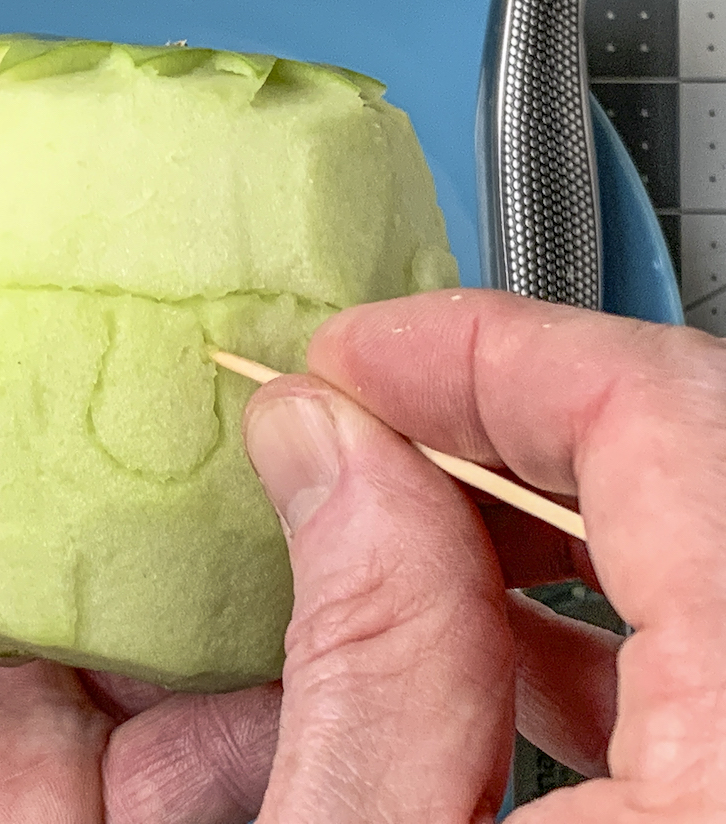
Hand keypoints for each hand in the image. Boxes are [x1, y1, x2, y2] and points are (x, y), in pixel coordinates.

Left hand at [0, 145, 279, 823]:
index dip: (85, 315)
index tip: (190, 263)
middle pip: (109, 488)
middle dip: (214, 435)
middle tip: (326, 378)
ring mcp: (10, 704)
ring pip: (179, 616)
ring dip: (271, 564)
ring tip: (369, 495)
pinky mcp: (56, 816)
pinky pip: (191, 763)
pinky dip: (269, 717)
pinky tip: (331, 653)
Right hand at [242, 290, 725, 820]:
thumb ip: (370, 655)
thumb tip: (324, 446)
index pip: (673, 424)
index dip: (497, 354)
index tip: (362, 359)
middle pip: (704, 458)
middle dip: (511, 415)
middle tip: (367, 414)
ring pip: (713, 541)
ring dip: (550, 508)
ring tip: (400, 512)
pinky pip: (723, 656)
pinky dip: (608, 613)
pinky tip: (490, 635)